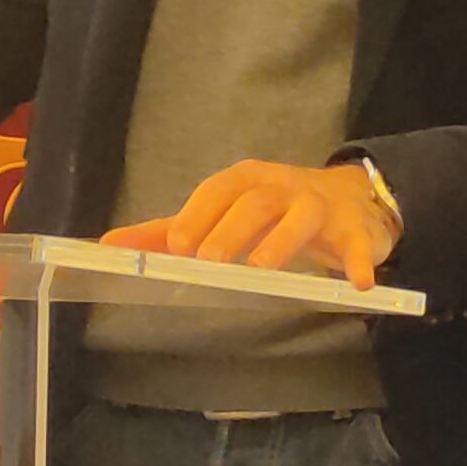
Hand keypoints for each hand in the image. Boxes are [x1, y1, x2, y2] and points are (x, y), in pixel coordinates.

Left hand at [99, 159, 396, 287]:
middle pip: (257, 201)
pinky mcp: (355, 230)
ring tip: (264, 269)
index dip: (197, 215)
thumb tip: (107, 245)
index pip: (219, 190)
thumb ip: (168, 230)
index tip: (176, 247)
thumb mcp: (222, 213)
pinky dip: (359, 261)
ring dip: (283, 241)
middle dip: (232, 229)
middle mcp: (283, 187)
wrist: (351, 199)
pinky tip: (358, 284)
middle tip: (210, 261)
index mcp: (247, 181)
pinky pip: (358, 244)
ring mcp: (321, 206)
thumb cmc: (273, 209)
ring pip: (302, 216)